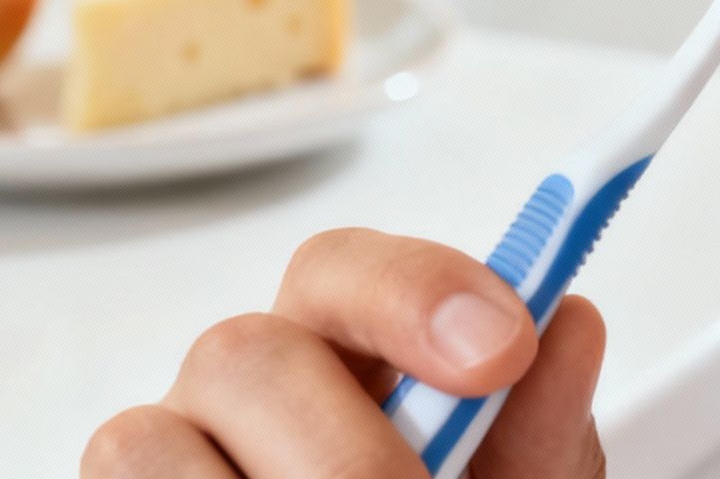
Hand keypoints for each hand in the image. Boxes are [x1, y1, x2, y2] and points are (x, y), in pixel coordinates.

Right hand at [82, 228, 607, 477]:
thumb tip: (570, 324)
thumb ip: (539, 427)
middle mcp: (245, 388)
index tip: (504, 349)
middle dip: (343, 448)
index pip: (345, 269)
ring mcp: (170, 450)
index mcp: (344, 350)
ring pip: (149, 440)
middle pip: (245, 352)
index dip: (418, 292)